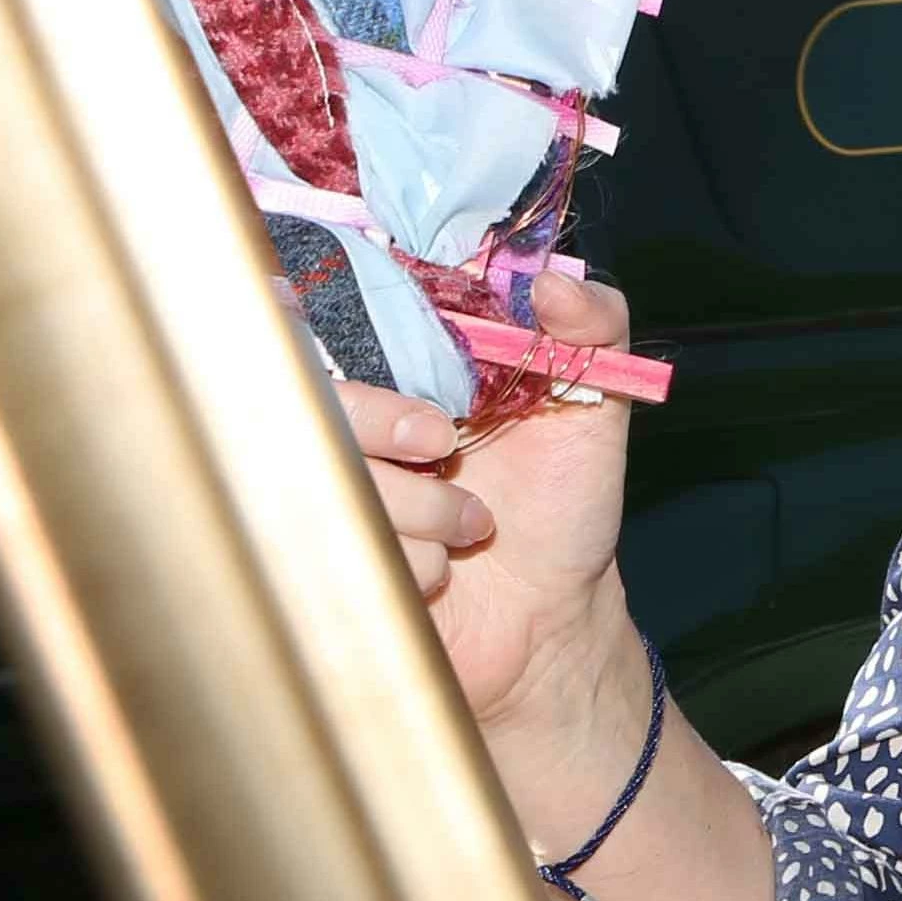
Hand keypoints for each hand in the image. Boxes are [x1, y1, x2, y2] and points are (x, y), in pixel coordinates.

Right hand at [338, 272, 642, 730]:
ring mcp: (331, 494)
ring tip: (473, 526)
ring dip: (418, 508)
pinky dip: (410, 562)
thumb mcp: (597, 405)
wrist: (550, 618)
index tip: (405, 359)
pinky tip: (444, 574)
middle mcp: (353, 424)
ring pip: (324, 475)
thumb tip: (554, 282)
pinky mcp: (325, 563)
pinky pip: (338, 547)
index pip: (334, 315)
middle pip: (304, 394)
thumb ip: (595, 328)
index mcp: (402, 368)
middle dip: (375, 419)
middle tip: (443, 443)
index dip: (349, 324)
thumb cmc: (565, 505)